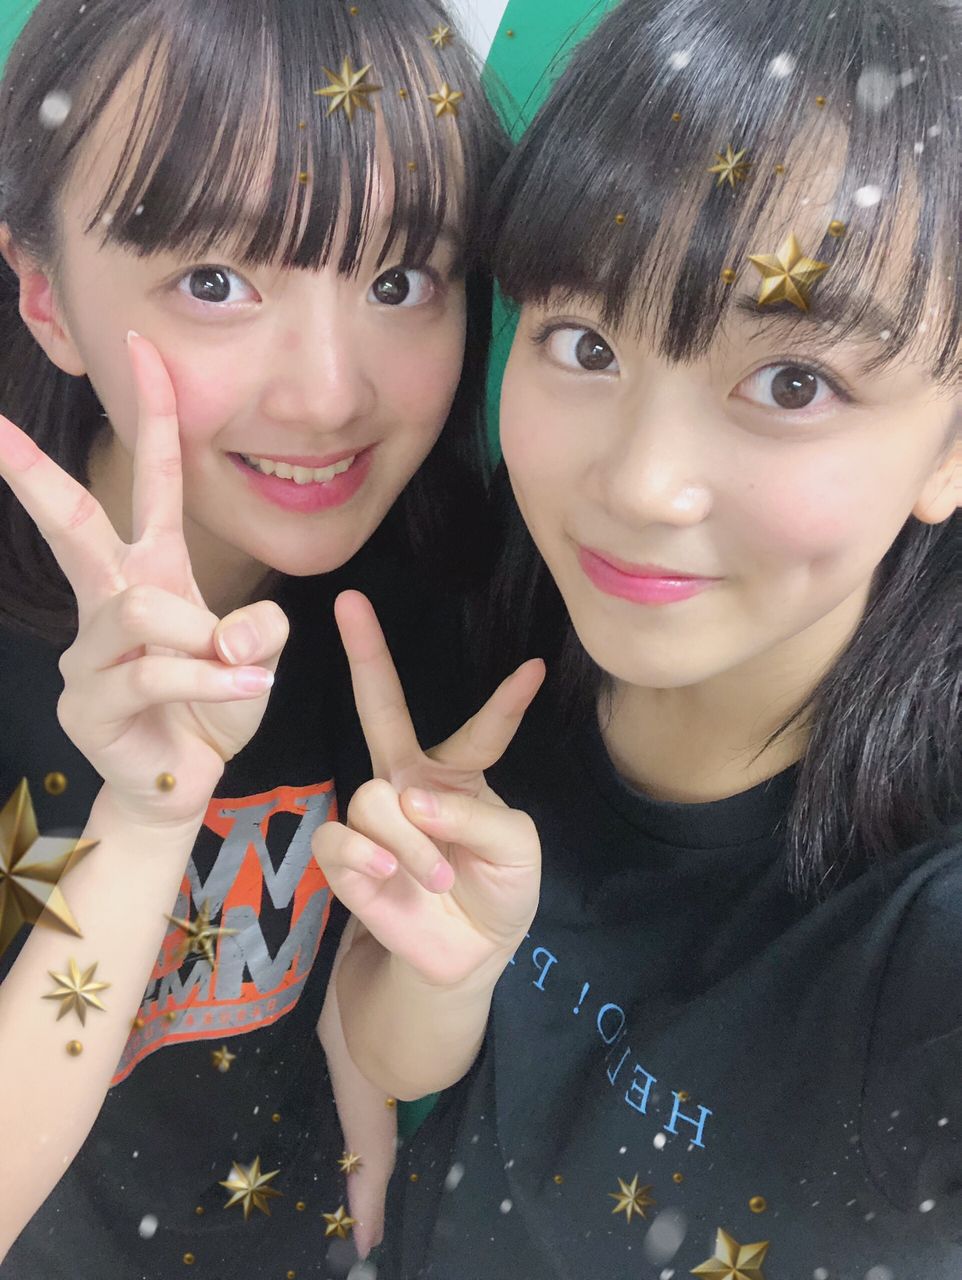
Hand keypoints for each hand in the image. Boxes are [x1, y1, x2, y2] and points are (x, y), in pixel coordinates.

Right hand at [0, 333, 287, 826]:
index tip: (145, 351)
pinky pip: (153, 670)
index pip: (153, 483)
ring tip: (240, 669)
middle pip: (71, 523)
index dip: (154, 419)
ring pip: (140, 609)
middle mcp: (113, 600)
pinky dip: (209, 679)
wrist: (184, 782)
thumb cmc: (212, 707)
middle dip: (33, 474)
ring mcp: (90, 650)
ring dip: (200, 636)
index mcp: (156, 572)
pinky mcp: (88, 700)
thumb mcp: (254, 662)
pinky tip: (242, 691)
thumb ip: (259, 632)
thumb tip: (239, 624)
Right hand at [312, 591, 544, 987]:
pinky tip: (388, 877)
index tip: (537, 668)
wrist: (466, 956)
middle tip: (349, 601)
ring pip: (373, 798)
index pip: (482, 728)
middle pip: (381, 709)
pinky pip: (341, 837)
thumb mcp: (514, 849)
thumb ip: (474, 815)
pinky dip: (369, 858)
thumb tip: (410, 800)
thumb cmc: (498, 892)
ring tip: (435, 877)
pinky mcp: (346, 858)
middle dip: (365, 653)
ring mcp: (375, 817)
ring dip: (410, 843)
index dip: (507, 700)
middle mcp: (410, 783)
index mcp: (460, 774)